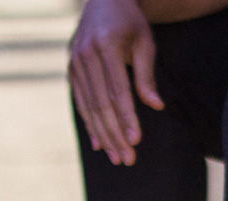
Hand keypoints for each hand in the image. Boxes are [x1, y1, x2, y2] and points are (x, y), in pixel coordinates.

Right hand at [69, 0, 164, 165]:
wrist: (103, 1)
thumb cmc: (129, 22)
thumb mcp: (144, 42)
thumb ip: (147, 74)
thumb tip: (156, 105)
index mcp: (106, 46)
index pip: (117, 90)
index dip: (127, 117)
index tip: (136, 140)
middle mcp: (86, 55)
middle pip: (101, 104)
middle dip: (115, 135)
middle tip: (127, 158)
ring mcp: (75, 63)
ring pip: (89, 108)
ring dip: (103, 136)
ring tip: (116, 157)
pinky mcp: (71, 70)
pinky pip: (81, 103)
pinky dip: (90, 125)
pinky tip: (99, 144)